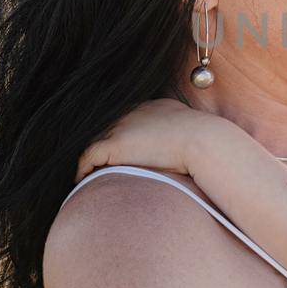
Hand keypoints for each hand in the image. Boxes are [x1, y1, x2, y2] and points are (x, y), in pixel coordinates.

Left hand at [75, 98, 221, 181]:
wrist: (204, 141)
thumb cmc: (205, 142)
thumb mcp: (192, 130)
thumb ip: (181, 134)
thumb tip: (186, 150)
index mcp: (150, 106)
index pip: (125, 121)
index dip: (118, 138)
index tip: (115, 154)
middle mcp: (131, 112)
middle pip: (106, 129)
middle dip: (102, 147)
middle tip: (95, 167)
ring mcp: (121, 126)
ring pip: (95, 143)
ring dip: (90, 159)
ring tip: (86, 175)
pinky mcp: (114, 143)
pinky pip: (88, 157)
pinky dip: (83, 168)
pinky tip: (81, 180)